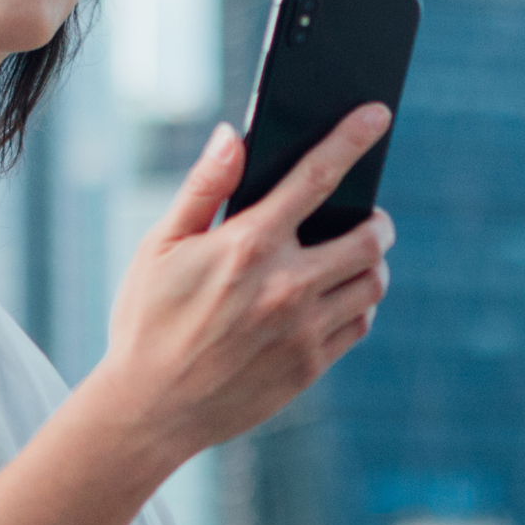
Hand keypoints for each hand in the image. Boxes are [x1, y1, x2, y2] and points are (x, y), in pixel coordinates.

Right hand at [78, 103, 397, 465]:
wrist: (149, 409)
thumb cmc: (148, 320)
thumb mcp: (159, 246)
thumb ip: (203, 188)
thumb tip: (234, 137)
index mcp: (247, 246)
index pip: (316, 178)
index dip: (352, 139)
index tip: (377, 115)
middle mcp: (284, 286)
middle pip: (368, 238)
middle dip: (376, 220)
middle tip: (366, 216)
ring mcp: (302, 331)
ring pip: (373, 283)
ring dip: (372, 263)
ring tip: (352, 257)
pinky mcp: (310, 367)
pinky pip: (360, 324)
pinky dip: (360, 304)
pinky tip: (336, 298)